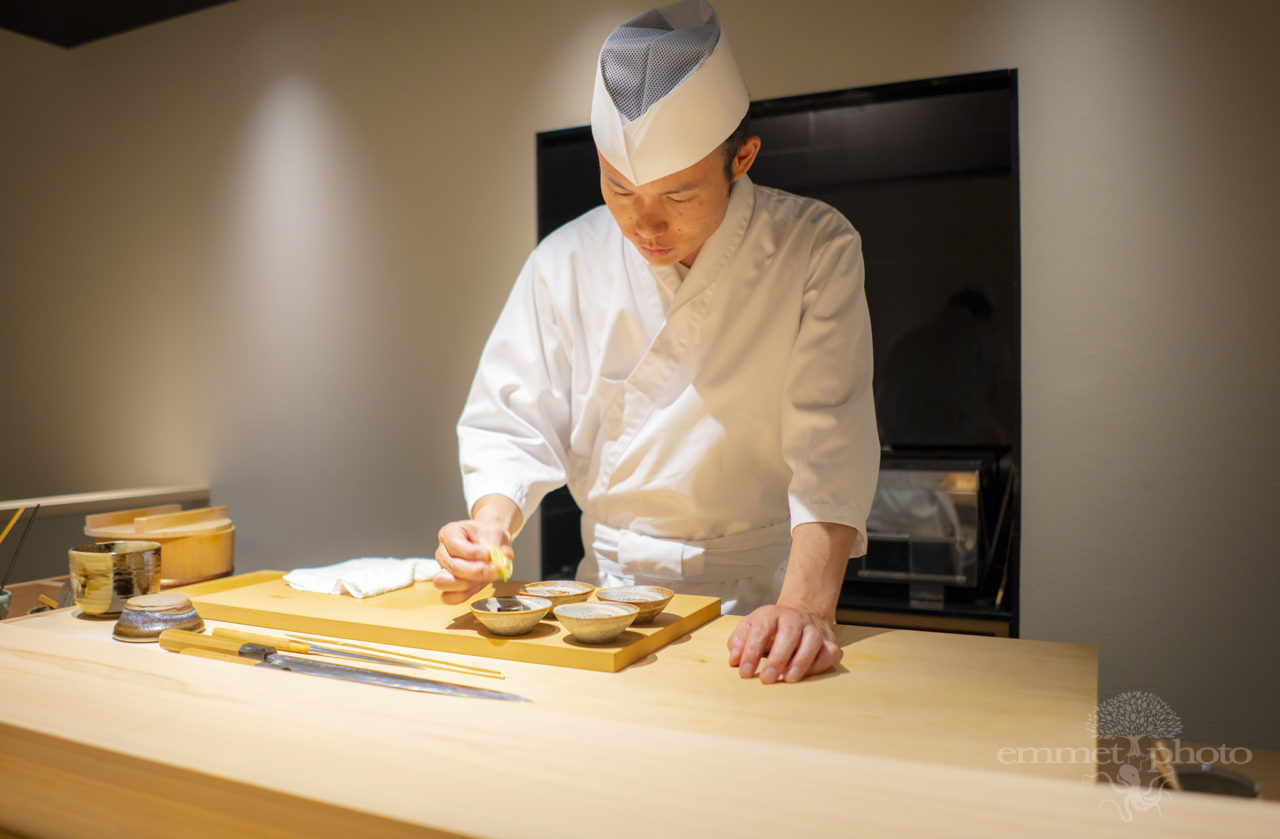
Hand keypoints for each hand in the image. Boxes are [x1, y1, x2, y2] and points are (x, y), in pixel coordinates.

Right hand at [433, 519, 510, 604]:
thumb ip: (498, 547)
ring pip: (444, 582)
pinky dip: (464, 594)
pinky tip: (477, 586)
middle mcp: (443, 551)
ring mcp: (444, 569)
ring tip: (484, 578)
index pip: (454, 545)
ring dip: (466, 584)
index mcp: (449, 533)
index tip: (487, 554)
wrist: (490, 541)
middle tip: (492, 570)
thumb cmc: (488, 535)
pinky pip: (449, 597)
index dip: (471, 553)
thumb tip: (503, 558)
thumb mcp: (496, 534)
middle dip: (473, 571)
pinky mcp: (451, 585)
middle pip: (451, 565)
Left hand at [726, 602, 841, 683]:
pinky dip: (820, 663)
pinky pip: (828, 651)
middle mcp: (794, 618)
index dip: (752, 652)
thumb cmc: (772, 627)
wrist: (802, 612)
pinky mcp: (829, 641)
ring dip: (801, 661)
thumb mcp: (750, 626)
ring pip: (812, 640)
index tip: (745, 672)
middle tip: (767, 678)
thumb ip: (739, 642)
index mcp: (771, 614)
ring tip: (789, 679)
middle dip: (777, 658)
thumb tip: (734, 660)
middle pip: (788, 634)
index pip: (761, 630)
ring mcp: (813, 628)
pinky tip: (807, 674)